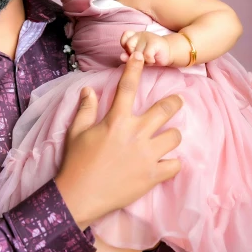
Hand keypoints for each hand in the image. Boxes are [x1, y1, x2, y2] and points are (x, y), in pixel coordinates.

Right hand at [55, 52, 181, 229]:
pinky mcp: (153, 176)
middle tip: (176, 102)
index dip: (135, 68)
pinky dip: (172, 163)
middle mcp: (136, 134)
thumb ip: (85, 109)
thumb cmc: (75, 162)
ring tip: (167, 138)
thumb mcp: (76, 133)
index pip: (128, 87)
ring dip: (171, 135)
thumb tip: (88, 89)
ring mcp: (147, 156)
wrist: (79, 196)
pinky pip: (175, 165)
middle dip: (174, 102)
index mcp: (116, 121)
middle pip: (165, 109)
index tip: (141, 56)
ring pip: (174, 136)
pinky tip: (165, 163)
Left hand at [121, 30, 171, 65]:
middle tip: (143, 57)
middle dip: (135, 56)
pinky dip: (149, 61)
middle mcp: (139, 34)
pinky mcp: (154, 41)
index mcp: (133, 36)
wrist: (168, 53)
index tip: (134, 53)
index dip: (126, 48)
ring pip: (138, 53)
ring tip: (149, 58)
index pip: (124, 39)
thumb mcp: (137, 58)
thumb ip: (128, 57)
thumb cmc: (151, 55)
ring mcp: (147, 36)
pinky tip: (153, 59)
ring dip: (143, 60)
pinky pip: (146, 56)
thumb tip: (121, 57)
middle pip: (129, 47)